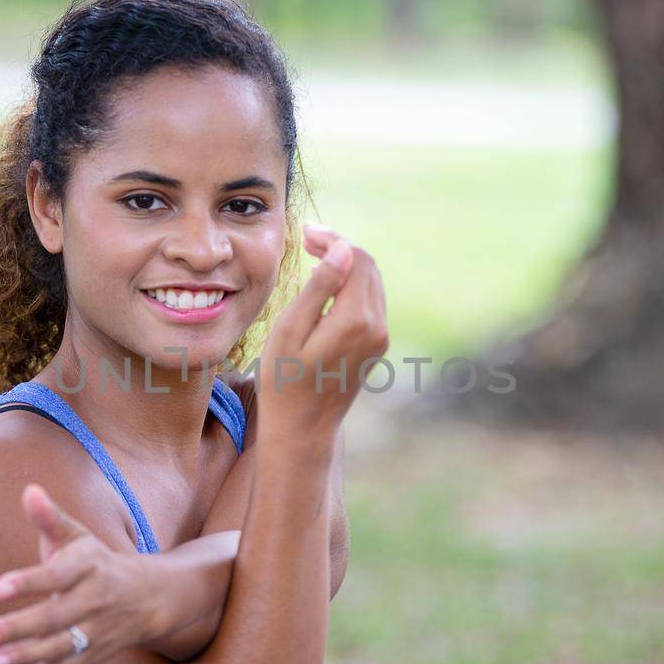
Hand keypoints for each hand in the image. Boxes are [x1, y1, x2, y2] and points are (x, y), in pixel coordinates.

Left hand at [0, 483, 168, 663]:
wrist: (152, 596)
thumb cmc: (97, 561)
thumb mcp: (79, 537)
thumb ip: (50, 518)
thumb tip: (29, 490)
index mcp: (90, 565)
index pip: (58, 575)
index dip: (28, 582)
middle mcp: (96, 600)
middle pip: (55, 616)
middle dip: (17, 628)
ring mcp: (97, 630)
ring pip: (60, 647)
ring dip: (25, 658)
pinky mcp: (95, 655)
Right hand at [253, 222, 388, 439]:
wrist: (303, 429)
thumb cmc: (284, 382)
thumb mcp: (290, 331)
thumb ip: (319, 288)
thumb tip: (342, 249)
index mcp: (356, 320)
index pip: (355, 259)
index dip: (333, 239)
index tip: (305, 234)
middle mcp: (377, 327)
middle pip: (368, 267)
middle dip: (340, 248)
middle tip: (307, 240)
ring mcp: (380, 338)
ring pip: (371, 283)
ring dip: (346, 265)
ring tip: (313, 257)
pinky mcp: (376, 346)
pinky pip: (369, 302)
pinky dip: (350, 285)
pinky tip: (325, 286)